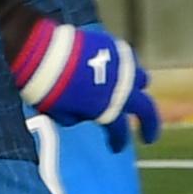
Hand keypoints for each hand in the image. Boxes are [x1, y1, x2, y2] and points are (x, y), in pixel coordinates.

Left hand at [11, 15, 157, 136]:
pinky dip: (124, 68)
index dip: (118, 141)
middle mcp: (121, 89)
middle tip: (149, 136)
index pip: (119, 131)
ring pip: (141, 79)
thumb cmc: (47, 87)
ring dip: (137, 89)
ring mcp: (121, 66)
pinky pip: (127, 59)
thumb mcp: (58, 112)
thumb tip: (83, 113)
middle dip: (150, 124)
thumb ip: (75, 117)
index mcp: (108, 109)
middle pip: (146, 110)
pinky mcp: (113, 46)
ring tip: (131, 93)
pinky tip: (116, 70)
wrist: (43, 52)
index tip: (116, 147)